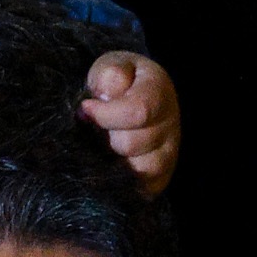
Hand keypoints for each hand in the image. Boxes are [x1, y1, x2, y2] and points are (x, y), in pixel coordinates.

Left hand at [81, 52, 179, 195]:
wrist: (126, 98)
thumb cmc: (115, 82)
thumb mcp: (109, 66)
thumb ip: (110, 73)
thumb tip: (108, 94)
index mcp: (158, 92)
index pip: (138, 111)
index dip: (105, 115)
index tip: (86, 109)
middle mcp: (170, 125)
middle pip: (132, 145)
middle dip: (105, 137)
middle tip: (93, 129)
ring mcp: (168, 154)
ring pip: (139, 172)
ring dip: (112, 161)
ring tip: (101, 146)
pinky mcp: (159, 179)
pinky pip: (142, 190)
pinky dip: (121, 182)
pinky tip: (107, 165)